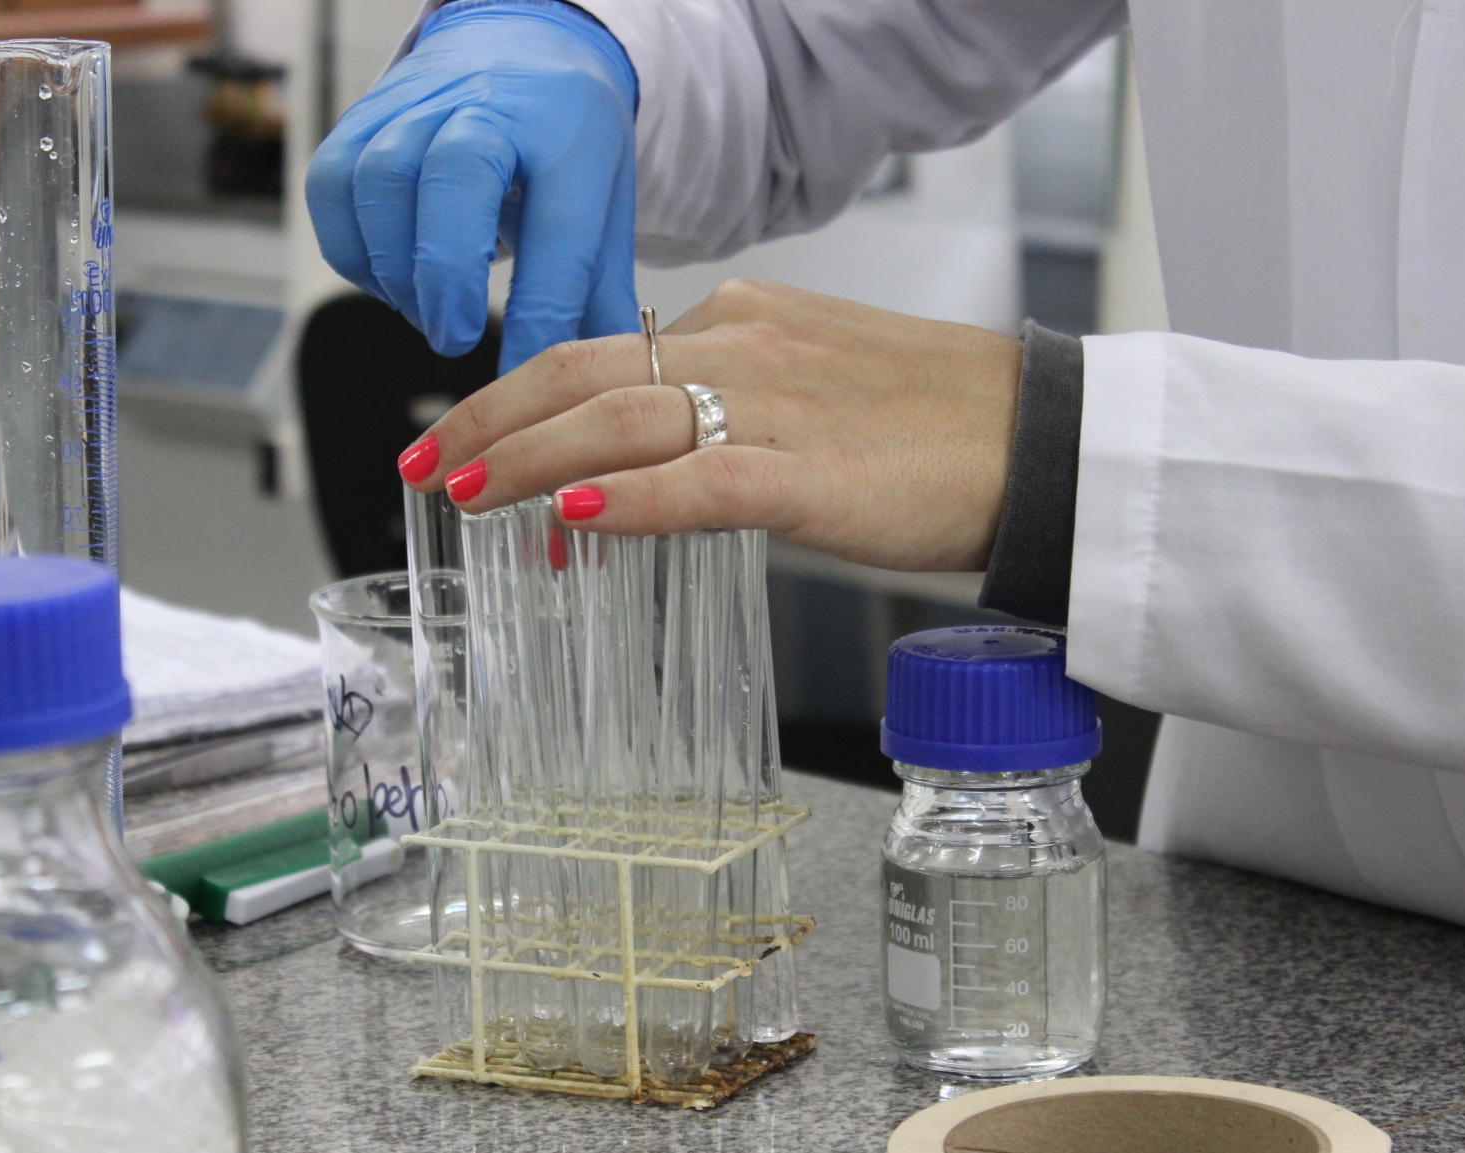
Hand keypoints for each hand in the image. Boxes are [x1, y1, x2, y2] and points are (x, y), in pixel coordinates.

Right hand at [303, 0, 638, 372]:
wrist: (520, 46)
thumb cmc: (562, 138)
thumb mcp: (604, 205)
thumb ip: (600, 296)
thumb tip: (600, 386)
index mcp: (567, 132)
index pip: (558, 232)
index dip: (537, 317)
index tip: (523, 377)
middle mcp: (489, 106)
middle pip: (456, 181)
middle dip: (447, 277)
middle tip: (455, 336)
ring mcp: (418, 104)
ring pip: (381, 184)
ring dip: (396, 270)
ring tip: (429, 310)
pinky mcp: (362, 116)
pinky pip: (332, 188)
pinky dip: (353, 249)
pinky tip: (391, 276)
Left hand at [398, 281, 1024, 571]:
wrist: (1041, 440)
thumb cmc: (938, 427)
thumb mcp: (815, 386)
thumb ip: (730, 406)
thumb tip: (647, 459)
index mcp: (745, 321)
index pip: (601, 348)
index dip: (517, 394)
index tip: (463, 433)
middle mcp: (745, 344)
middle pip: (584, 371)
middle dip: (489, 419)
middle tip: (423, 461)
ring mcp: (777, 405)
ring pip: (620, 419)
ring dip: (529, 458)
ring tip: (466, 494)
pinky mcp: (812, 472)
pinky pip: (700, 481)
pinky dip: (628, 499)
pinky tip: (572, 520)